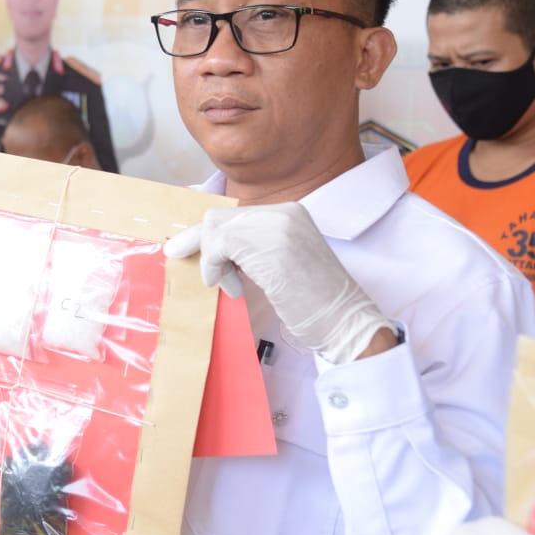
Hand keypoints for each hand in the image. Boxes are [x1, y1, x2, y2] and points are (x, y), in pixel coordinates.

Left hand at [163, 202, 393, 364]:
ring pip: (216, 230)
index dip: (207, 236)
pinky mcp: (271, 246)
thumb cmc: (313, 302)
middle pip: (219, 218)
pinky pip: (221, 245)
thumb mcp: (280, 263)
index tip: (188, 251)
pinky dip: (215, 267)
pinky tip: (229, 287)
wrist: (346, 322)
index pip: (232, 215)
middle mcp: (284, 213)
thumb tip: (208, 250)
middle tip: (195, 269)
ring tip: (226, 285)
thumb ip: (251, 249)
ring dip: (211, 260)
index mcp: (289, 213)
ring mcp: (279, 227)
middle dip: (199, 244)